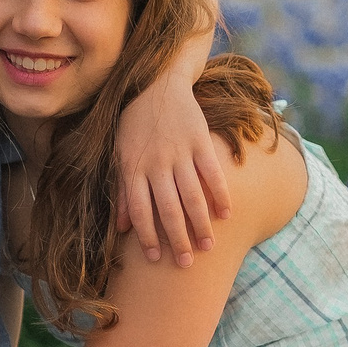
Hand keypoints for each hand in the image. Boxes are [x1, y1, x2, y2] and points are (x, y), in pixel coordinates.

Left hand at [113, 76, 230, 267]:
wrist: (157, 83)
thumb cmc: (134, 124)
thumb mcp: (120, 154)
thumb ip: (121, 191)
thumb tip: (122, 228)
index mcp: (133, 167)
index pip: (139, 209)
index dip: (147, 235)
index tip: (154, 258)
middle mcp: (156, 163)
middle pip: (168, 209)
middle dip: (177, 239)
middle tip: (186, 263)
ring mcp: (179, 152)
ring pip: (192, 195)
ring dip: (201, 224)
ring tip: (208, 246)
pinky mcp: (200, 140)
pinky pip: (212, 172)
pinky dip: (220, 194)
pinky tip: (227, 213)